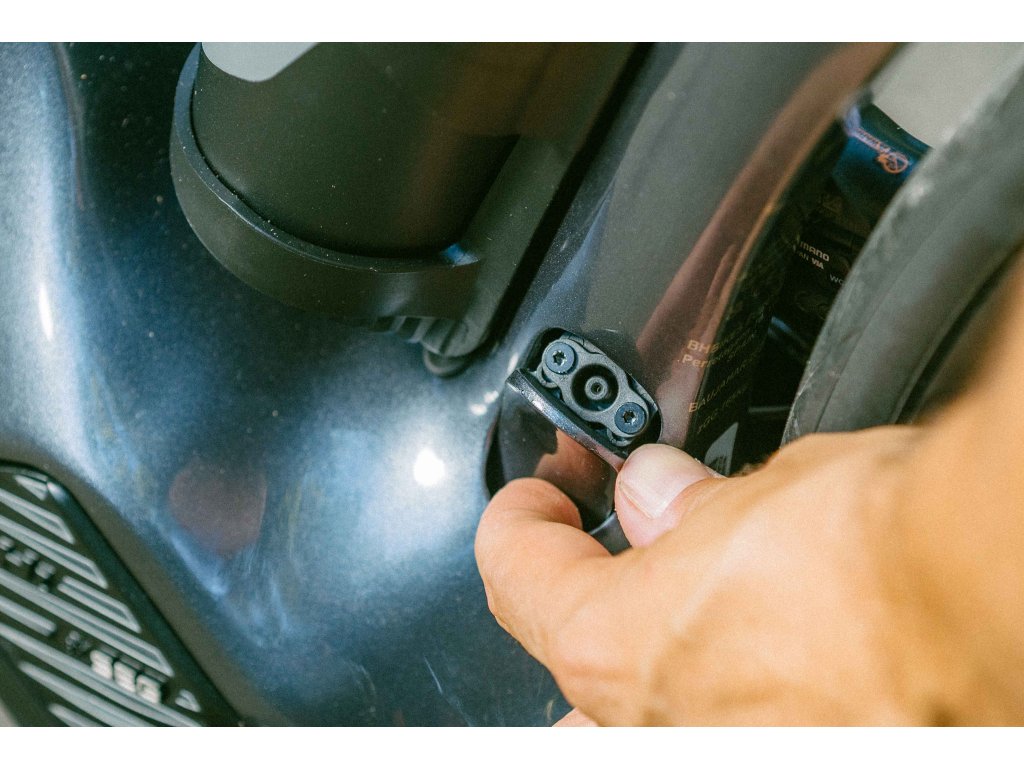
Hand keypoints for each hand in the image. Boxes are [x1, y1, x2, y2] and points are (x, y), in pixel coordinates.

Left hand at [475, 430, 960, 724]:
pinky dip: (726, 698)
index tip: (541, 495)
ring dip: (647, 671)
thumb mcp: (753, 496)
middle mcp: (654, 733)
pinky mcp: (795, 757)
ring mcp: (721, 756)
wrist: (990, 601)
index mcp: (613, 647)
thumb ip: (684, 506)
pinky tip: (765, 657)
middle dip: (577, 609)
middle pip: (567, 670)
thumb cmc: (881, 554)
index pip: (514, 574)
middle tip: (606, 556)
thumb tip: (657, 493)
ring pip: (639, 726)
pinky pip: (719, 730)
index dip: (519, 518)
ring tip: (683, 611)